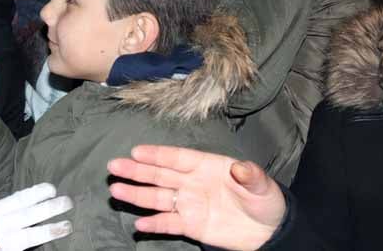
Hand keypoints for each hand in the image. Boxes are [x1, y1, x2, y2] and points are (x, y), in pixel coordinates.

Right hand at [107, 145, 284, 250]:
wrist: (268, 230)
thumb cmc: (264, 200)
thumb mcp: (262, 186)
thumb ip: (250, 175)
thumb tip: (239, 166)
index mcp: (206, 166)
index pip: (177, 158)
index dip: (157, 155)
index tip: (136, 151)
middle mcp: (192, 182)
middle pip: (160, 175)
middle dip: (137, 171)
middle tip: (114, 166)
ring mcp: (189, 204)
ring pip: (158, 198)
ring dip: (137, 195)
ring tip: (116, 191)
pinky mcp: (192, 225)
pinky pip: (169, 223)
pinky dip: (155, 223)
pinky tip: (139, 222)